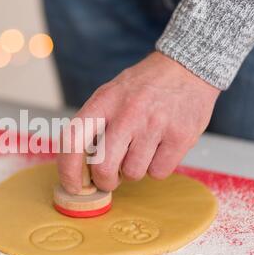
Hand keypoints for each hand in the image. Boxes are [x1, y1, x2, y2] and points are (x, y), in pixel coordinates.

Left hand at [57, 51, 219, 193]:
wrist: (186, 68)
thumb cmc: (142, 88)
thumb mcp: (110, 95)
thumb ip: (92, 125)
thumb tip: (75, 165)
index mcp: (104, 101)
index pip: (73, 140)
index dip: (67, 170)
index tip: (73, 186)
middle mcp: (127, 112)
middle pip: (103, 167)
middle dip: (104, 181)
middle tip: (109, 178)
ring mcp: (155, 124)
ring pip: (132, 173)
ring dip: (133, 171)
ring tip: (140, 150)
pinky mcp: (180, 136)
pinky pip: (159, 172)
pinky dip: (157, 168)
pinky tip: (160, 149)